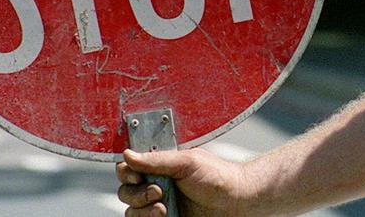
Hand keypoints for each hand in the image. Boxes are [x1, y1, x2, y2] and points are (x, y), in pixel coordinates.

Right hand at [116, 148, 251, 216]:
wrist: (238, 203)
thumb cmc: (217, 177)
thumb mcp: (187, 162)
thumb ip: (156, 160)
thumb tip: (127, 154)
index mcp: (160, 166)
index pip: (129, 167)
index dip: (127, 172)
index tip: (136, 176)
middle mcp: (156, 184)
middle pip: (126, 191)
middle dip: (137, 194)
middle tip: (158, 192)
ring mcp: (159, 206)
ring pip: (132, 212)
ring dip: (142, 211)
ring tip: (163, 209)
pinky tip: (164, 216)